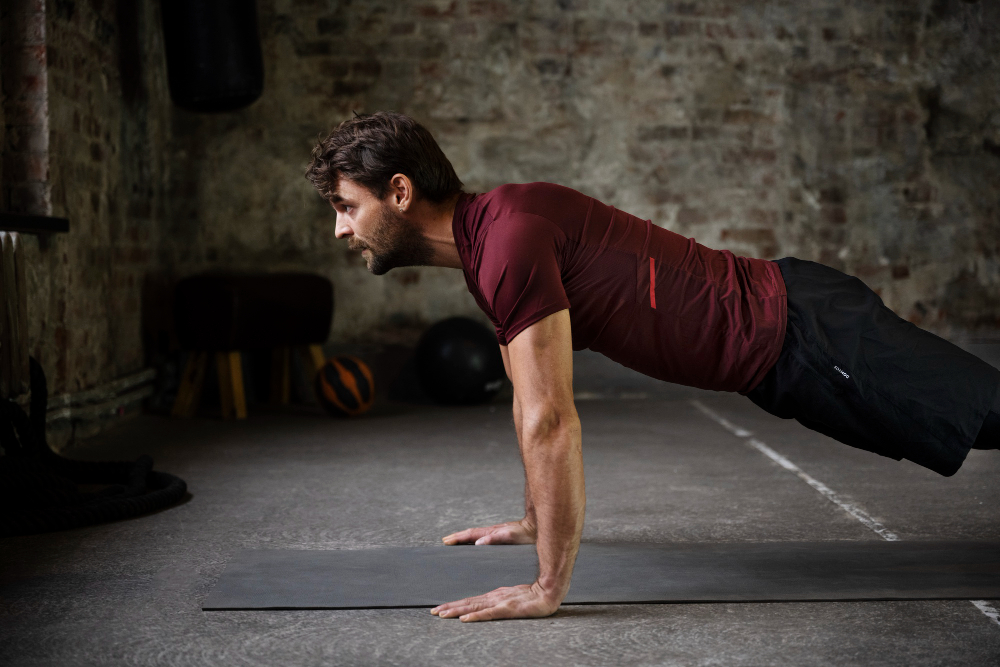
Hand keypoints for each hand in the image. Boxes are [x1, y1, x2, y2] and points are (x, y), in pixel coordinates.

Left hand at [431, 581, 561, 621]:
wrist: (550, 591)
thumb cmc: (533, 595)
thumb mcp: (512, 598)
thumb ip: (500, 601)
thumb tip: (485, 606)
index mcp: (494, 596)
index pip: (470, 602)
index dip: (454, 606)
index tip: (440, 609)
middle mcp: (494, 598)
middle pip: (468, 604)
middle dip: (449, 608)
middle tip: (433, 612)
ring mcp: (500, 603)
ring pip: (474, 608)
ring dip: (457, 611)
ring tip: (442, 614)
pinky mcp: (508, 609)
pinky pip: (488, 614)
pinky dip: (475, 616)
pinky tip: (465, 619)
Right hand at [442, 519, 536, 545]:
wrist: (537, 529)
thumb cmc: (525, 534)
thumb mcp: (509, 537)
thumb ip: (494, 539)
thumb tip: (477, 543)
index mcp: (490, 532)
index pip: (470, 535)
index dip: (457, 538)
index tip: (446, 541)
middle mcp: (491, 532)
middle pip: (470, 534)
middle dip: (457, 537)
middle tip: (446, 541)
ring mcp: (496, 534)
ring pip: (476, 536)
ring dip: (465, 539)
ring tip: (456, 543)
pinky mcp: (502, 538)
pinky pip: (483, 539)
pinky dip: (475, 541)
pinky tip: (476, 545)